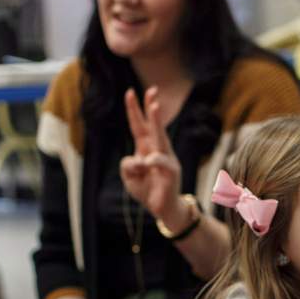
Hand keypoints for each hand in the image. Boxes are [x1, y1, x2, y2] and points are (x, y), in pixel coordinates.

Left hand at [121, 87, 183, 222]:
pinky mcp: (172, 171)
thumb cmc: (147, 190)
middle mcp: (157, 150)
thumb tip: (138, 160)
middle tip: (152, 89)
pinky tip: (147, 166)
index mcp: (146, 149)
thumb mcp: (129, 177)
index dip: (134, 110)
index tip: (130, 93)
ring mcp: (166, 159)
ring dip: (157, 120)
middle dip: (150, 106)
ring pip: (160, 136)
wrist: (163, 209)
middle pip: (153, 125)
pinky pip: (159, 161)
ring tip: (155, 106)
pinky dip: (152, 162)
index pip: (139, 126)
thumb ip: (127, 165)